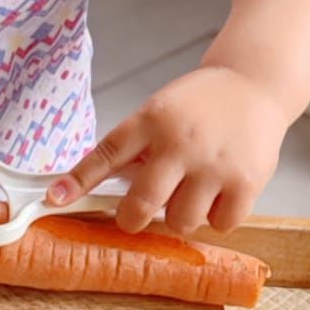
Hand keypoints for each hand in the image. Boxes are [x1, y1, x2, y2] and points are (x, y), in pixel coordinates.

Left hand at [48, 65, 287, 235]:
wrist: (255, 84)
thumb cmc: (200, 104)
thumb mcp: (161, 111)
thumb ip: (137, 147)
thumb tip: (102, 190)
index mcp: (152, 120)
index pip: (106, 154)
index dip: (78, 180)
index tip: (54, 199)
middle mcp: (180, 142)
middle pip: (141, 204)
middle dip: (131, 218)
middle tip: (135, 215)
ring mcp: (214, 164)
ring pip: (180, 221)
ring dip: (180, 215)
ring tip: (190, 191)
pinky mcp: (246, 182)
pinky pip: (220, 225)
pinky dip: (216, 217)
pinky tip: (219, 193)